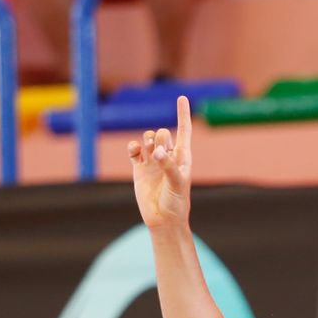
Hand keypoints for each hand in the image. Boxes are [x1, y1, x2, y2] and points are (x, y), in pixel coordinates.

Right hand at [128, 94, 192, 232]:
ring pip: (148, 138)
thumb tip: (156, 152)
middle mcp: (168, 156)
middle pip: (163, 133)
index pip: (184, 130)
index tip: (181, 97)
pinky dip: (133, 147)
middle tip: (158, 153)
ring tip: (148, 151)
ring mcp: (153, 162)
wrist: (163, 219)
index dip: (183, 114)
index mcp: (182, 157)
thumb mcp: (177, 184)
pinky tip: (135, 151)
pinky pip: (134, 150)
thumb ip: (168, 166)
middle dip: (160, 137)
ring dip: (147, 140)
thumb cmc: (176, 202)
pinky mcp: (139, 168)